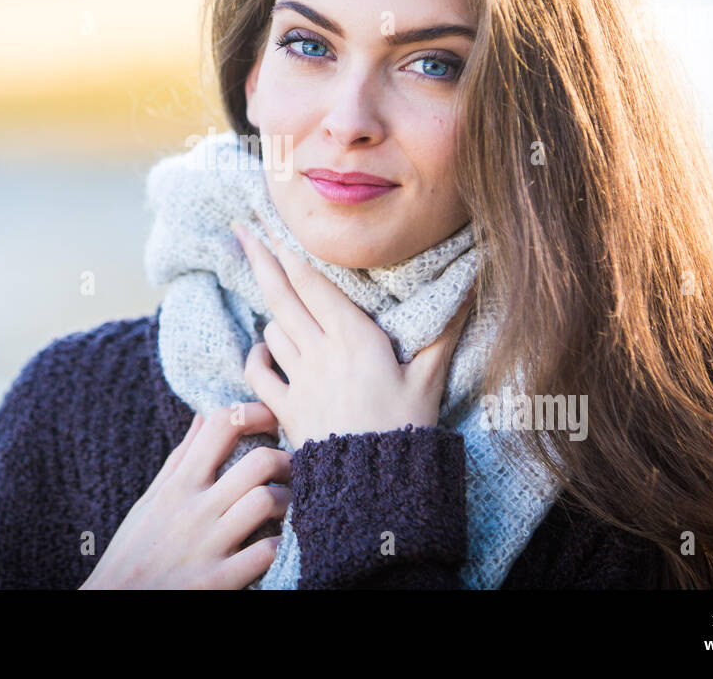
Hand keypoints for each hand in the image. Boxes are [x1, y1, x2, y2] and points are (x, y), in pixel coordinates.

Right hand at [79, 402, 289, 588]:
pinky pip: (265, 553)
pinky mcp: (219, 580)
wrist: (114, 605)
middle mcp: (195, 509)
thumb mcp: (149, 501)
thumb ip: (180, 459)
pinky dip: (280, 544)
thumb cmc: (132, 552)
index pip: (220, 426)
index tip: (270, 418)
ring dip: (288, 501)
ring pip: (267, 501)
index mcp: (178, 485)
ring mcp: (208, 545)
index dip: (253, 412)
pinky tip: (279, 543)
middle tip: (291, 468)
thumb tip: (202, 418)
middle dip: (285, 459)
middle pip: (258, 461)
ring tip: (288, 506)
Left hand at [232, 216, 474, 449]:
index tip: (268, 225)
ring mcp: (300, 380)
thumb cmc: (409, 429)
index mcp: (354, 337)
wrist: (376, 487)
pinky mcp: (287, 410)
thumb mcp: (430, 378)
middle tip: (242, 231)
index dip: (288, 250)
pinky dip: (257, 357)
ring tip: (276, 298)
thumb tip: (470, 287)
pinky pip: (259, 374)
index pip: (312, 283)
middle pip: (281, 295)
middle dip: (260, 259)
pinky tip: (264, 350)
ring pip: (272, 330)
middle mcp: (320, 351)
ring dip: (272, 313)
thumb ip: (443, 331)